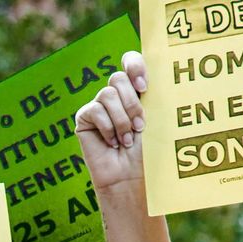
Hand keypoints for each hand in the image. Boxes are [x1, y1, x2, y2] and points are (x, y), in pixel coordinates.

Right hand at [74, 51, 146, 191]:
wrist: (131, 179)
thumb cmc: (148, 153)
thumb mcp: (157, 119)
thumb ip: (153, 94)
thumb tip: (151, 74)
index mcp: (136, 91)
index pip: (130, 61)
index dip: (135, 66)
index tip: (145, 87)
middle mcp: (117, 97)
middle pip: (118, 77)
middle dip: (131, 103)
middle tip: (140, 126)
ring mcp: (100, 107)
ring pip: (107, 93)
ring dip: (121, 119)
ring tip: (127, 140)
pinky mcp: (85, 118)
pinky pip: (95, 110)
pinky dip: (107, 128)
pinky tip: (112, 143)